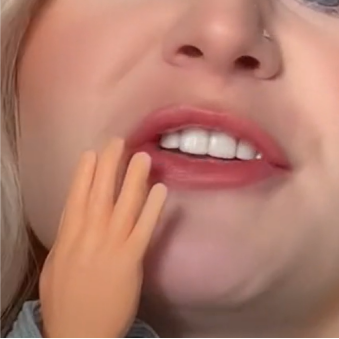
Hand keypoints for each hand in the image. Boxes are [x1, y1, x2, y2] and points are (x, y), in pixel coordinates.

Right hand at [39, 138, 166, 337]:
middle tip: (118, 142)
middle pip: (100, 193)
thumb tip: (75, 211)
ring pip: (124, 204)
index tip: (92, 152)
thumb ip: (66, 237)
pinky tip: (160, 189)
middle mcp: (89, 237)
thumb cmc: (65, 304)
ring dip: (133, 177)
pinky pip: (144, 228)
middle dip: (109, 165)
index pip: (76, 198)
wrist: (80, 336)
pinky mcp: (131, 260)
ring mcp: (111, 247)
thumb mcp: (55, 267)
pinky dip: (152, 207)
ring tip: (143, 156)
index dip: (84, 173)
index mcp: (67, 238)